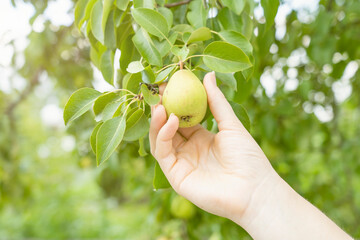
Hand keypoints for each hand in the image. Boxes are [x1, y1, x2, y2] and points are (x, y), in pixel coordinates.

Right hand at [149, 72, 275, 221]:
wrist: (254, 189)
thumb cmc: (248, 158)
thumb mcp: (230, 125)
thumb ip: (216, 102)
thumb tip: (208, 74)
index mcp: (201, 138)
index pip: (180, 117)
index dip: (174, 102)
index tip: (169, 83)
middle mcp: (188, 150)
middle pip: (166, 128)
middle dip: (161, 109)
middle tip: (158, 91)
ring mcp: (181, 163)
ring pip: (160, 140)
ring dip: (157, 122)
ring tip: (160, 105)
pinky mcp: (176, 176)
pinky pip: (163, 153)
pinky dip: (163, 135)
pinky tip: (171, 120)